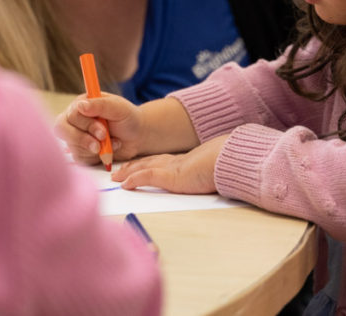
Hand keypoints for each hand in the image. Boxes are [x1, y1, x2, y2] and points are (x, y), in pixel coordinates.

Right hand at [54, 94, 142, 164]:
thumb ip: (100, 105)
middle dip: (84, 138)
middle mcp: (75, 119)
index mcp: (81, 104)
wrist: (137, 137)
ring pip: (72, 145)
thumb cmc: (128, 118)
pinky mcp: (80, 151)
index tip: (103, 132)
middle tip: (103, 139)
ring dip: (95, 147)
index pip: (71, 114)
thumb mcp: (118, 108)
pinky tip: (108, 150)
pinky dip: (96, 156)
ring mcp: (76, 136)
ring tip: (113, 142)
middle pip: (63, 129)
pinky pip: (79, 157)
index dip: (85, 124)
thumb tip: (80, 105)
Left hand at [112, 134, 230, 193]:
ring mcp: (172, 168)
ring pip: (143, 167)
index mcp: (185, 161)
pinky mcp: (171, 176)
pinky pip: (147, 177)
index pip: (160, 161)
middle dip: (132, 166)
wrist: (229, 161)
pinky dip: (134, 180)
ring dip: (128, 172)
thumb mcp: (212, 170)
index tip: (136, 165)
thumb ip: (205, 173)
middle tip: (119, 170)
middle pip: (148, 162)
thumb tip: (209, 177)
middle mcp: (175, 162)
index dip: (146, 163)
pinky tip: (125, 184)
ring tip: (116, 176)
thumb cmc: (226, 165)